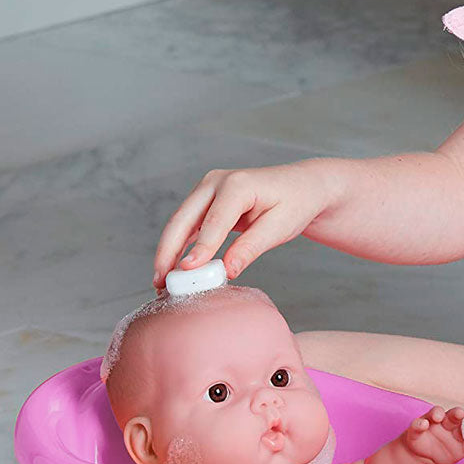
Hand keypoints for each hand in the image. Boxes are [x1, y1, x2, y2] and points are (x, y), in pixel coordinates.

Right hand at [152, 160, 339, 287]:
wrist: (303, 186)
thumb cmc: (295, 203)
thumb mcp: (280, 227)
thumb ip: (251, 247)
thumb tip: (227, 270)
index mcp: (238, 184)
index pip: (214, 221)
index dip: (200, 247)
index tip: (187, 270)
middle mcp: (216, 182)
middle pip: (183, 219)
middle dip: (168, 251)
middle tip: (160, 281)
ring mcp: (208, 189)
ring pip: (180, 223)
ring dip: (168, 251)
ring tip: (161, 281)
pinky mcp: (206, 200)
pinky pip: (188, 225)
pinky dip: (179, 246)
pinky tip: (173, 268)